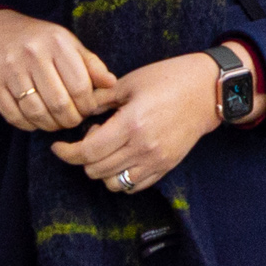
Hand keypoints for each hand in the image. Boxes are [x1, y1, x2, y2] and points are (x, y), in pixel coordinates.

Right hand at [0, 14, 124, 136]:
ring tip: (57, 122)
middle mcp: (32, 54)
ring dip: (51, 125)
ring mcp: (10, 70)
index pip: (80, 86)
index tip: (88, 109)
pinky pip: (14, 117)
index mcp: (56, 43)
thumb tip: (112, 84)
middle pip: (59, 103)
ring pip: (36, 113)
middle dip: (71, 120)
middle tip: (73, 120)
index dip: (88, 105)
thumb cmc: (41, 42)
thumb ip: (92, 65)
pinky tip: (37, 120)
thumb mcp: (69, 44)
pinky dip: (29, 125)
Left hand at [49, 52, 226, 195]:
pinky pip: (134, 186)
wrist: (208, 91)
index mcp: (130, 124)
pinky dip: (121, 178)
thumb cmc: (169, 79)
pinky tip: (121, 158)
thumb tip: (77, 109)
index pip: (87, 152)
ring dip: (101, 170)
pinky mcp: (166, 167)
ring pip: (113, 183)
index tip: (58, 146)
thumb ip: (100, 99)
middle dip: (82, 158)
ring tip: (107, 148)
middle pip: (96, 170)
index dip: (66, 153)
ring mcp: (155, 160)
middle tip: (90, 136)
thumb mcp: (130, 82)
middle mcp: (142, 147)